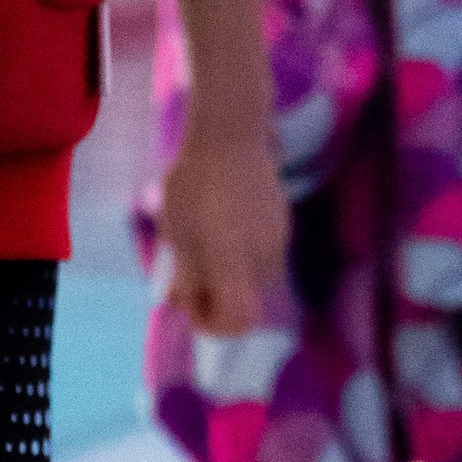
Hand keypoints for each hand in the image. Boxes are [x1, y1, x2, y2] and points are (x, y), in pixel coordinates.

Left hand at [161, 125, 288, 335]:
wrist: (231, 136)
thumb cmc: (194, 186)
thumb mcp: (178, 234)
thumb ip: (186, 276)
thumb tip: (188, 303)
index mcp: (235, 269)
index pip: (238, 323)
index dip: (213, 326)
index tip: (191, 307)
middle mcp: (264, 263)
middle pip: (245, 301)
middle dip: (215, 297)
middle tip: (186, 275)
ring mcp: (279, 242)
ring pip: (254, 278)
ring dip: (229, 273)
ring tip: (200, 244)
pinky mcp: (284, 223)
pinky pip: (262, 254)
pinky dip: (242, 253)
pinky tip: (222, 225)